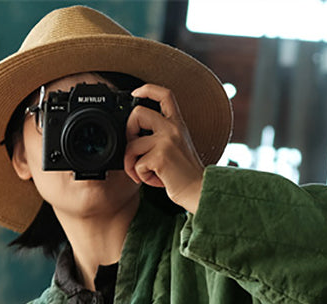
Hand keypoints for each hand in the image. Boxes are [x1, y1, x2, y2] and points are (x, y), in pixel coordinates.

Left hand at [124, 84, 204, 213]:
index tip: (135, 93)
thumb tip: (132, 136)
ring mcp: (167, 141)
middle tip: (134, 149)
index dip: (146, 89)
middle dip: (128, 132)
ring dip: (132, 163)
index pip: (164, 94)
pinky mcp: (161, 157)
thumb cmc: (184, 174)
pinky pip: (137, 164)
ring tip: (145, 173)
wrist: (198, 191)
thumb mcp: (176, 147)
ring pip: (132, 145)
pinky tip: (155, 180)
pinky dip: (141, 176)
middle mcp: (173, 128)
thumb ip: (159, 136)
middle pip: (137, 113)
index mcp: (178, 124)